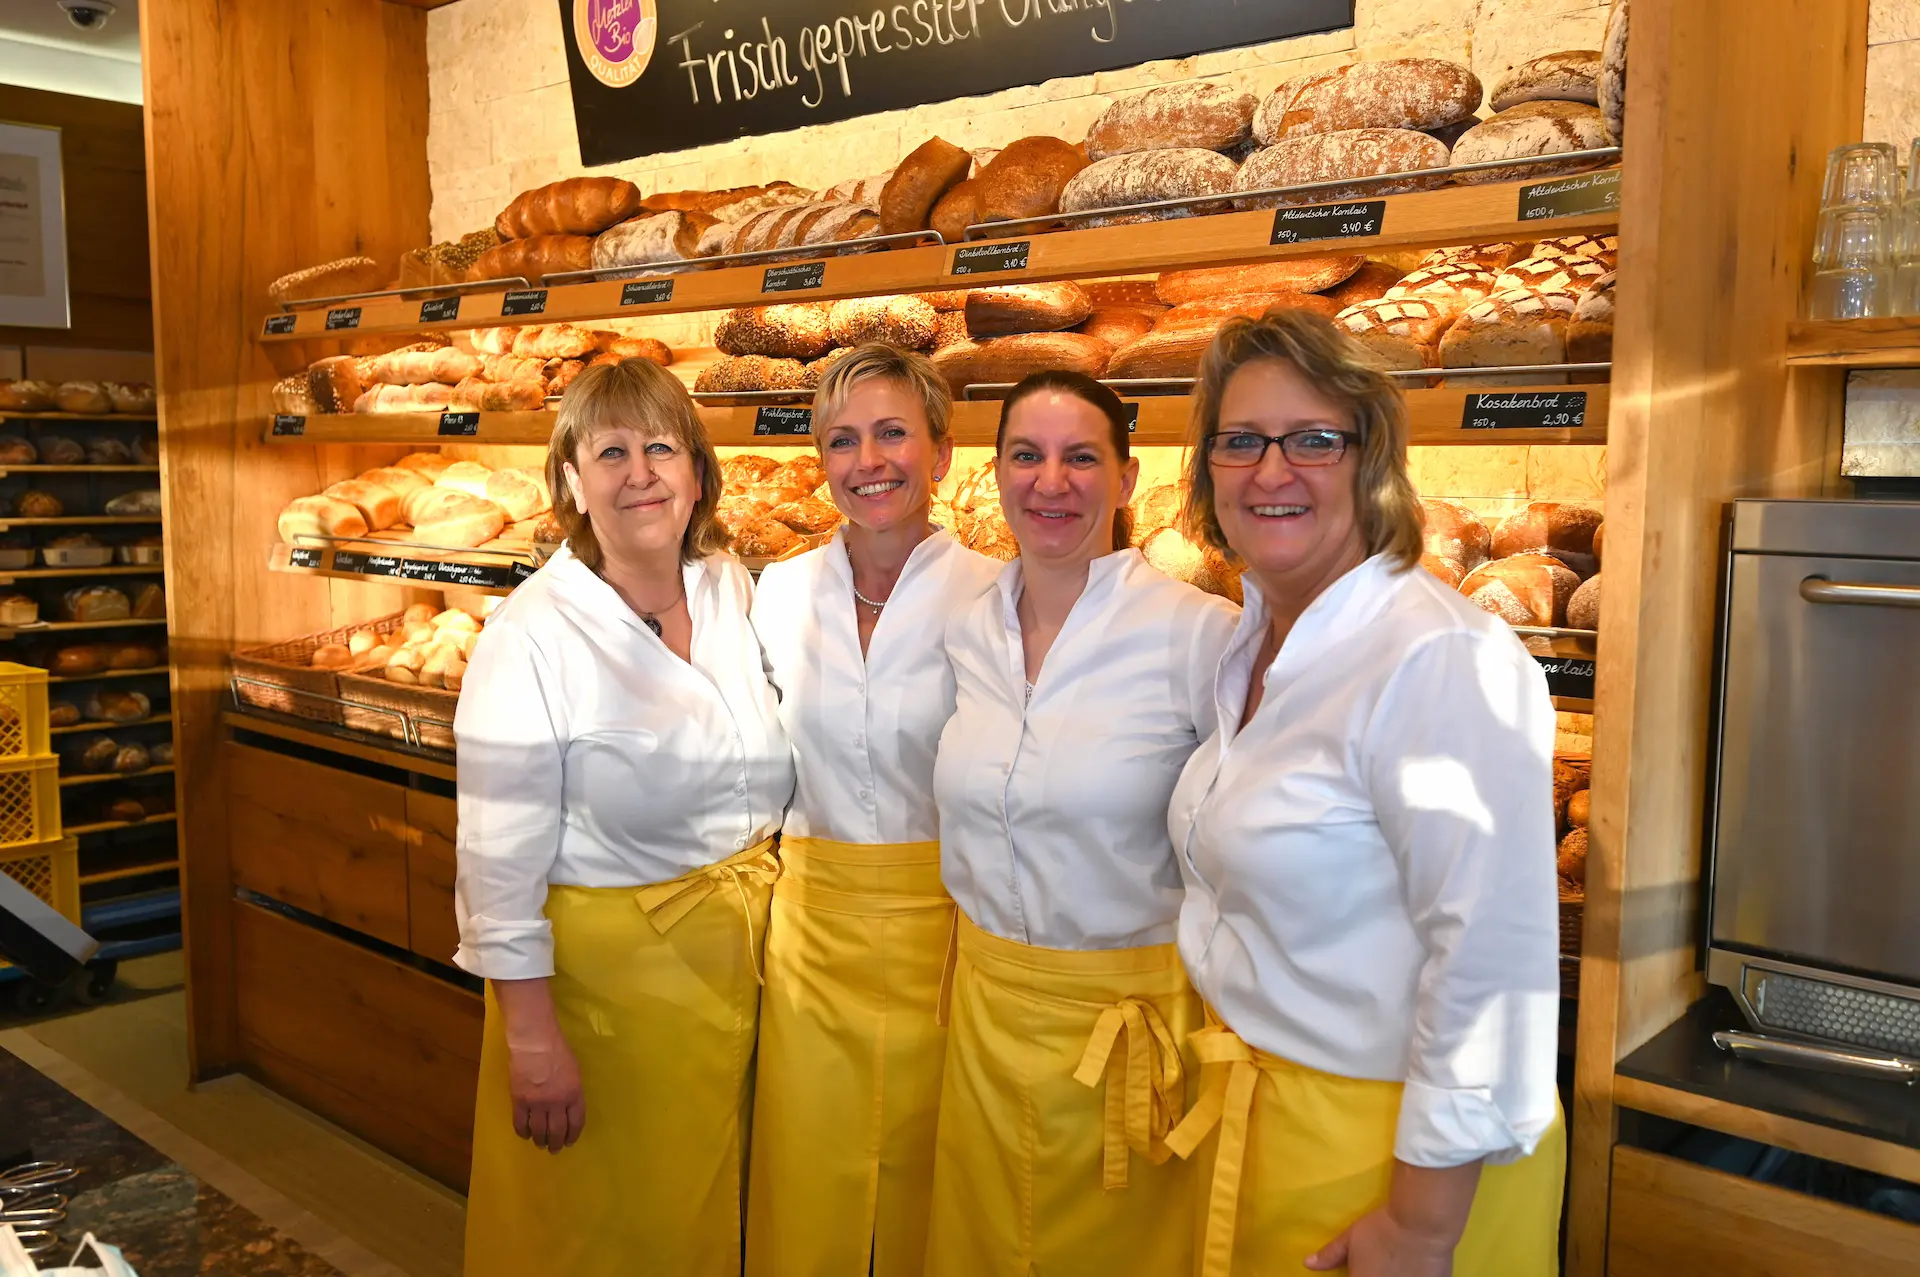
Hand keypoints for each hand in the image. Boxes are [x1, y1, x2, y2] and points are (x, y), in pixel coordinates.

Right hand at [507, 1029, 585, 1152]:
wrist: (534, 1042)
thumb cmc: (557, 1051)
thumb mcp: (574, 1071)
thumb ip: (572, 1091)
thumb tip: (568, 1107)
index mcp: (574, 1094)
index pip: (576, 1123)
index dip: (572, 1135)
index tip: (569, 1142)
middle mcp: (557, 1103)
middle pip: (557, 1131)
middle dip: (556, 1143)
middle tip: (554, 1149)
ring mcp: (538, 1104)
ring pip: (539, 1131)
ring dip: (540, 1141)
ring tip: (540, 1144)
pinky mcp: (520, 1102)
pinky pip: (521, 1124)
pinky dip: (523, 1132)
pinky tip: (525, 1134)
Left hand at [1304, 1208, 1455, 1276]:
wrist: (1422, 1223)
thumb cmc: (1382, 1229)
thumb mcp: (1351, 1239)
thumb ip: (1330, 1255)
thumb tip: (1307, 1263)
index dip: (1354, 1276)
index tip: (1357, 1271)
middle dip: (1371, 1275)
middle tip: (1376, 1265)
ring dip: (1390, 1276)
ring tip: (1395, 1265)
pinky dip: (1412, 1275)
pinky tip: (1412, 1268)